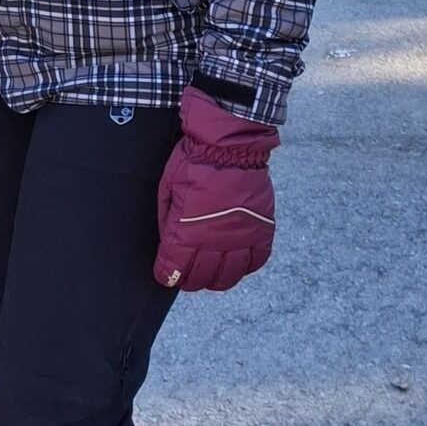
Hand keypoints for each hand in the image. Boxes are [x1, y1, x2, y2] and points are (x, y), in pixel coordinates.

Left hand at [154, 85, 278, 292]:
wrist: (229, 144)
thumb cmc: (194, 162)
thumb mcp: (168, 187)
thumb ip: (168, 218)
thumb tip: (169, 241)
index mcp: (187, 230)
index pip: (174, 267)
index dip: (167, 275)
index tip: (165, 275)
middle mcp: (214, 240)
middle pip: (202, 277)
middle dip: (190, 281)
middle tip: (187, 277)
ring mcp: (240, 236)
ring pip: (229, 276)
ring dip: (217, 281)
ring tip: (211, 276)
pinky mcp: (261, 229)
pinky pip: (257, 261)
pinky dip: (246, 268)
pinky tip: (237, 264)